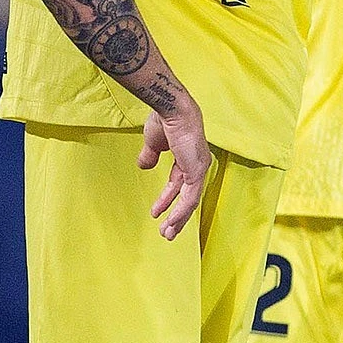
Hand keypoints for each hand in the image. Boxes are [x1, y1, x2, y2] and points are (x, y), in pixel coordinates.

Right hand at [139, 91, 212, 240]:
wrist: (170, 109)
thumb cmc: (163, 119)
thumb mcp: (153, 143)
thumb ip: (150, 156)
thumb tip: (143, 166)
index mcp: (187, 157)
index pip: (178, 184)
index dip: (167, 199)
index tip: (156, 212)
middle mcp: (197, 165)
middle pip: (187, 197)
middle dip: (176, 216)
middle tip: (167, 232)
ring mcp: (199, 169)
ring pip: (190, 202)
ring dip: (178, 219)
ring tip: (167, 234)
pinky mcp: (198, 172)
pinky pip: (190, 198)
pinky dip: (181, 211)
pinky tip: (173, 222)